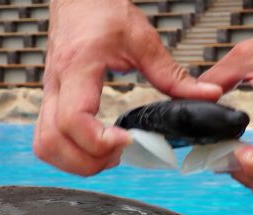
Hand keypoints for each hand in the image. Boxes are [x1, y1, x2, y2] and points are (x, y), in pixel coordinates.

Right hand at [35, 0, 222, 175]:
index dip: (99, 142)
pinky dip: (69, 152)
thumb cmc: (102, 10)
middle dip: (88, 161)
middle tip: (120, 152)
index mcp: (77, 68)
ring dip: (76, 161)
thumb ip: (173, 74)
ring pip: (44, 145)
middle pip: (51, 143)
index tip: (127, 141)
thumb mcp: (142, 39)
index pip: (73, 120)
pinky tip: (96, 145)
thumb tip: (208, 96)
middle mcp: (56, 86)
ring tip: (109, 152)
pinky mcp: (52, 101)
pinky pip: (47, 138)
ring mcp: (49, 95)